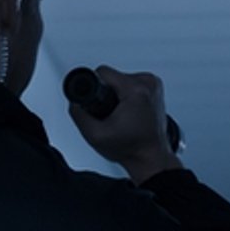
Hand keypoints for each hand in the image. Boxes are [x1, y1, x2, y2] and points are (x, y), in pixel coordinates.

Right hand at [68, 64, 178, 178]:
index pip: (103, 72)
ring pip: (122, 79)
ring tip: (120, 114)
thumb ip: (78, 115)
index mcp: (136, 90)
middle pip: (113, 77)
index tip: (97, 103)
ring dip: (116, 94)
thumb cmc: (131, 149)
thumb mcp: (95, 135)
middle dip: (106, 93)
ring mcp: (154, 85)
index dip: (94, 86)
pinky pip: (132, 84)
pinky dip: (127, 95)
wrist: (151, 158)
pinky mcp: (156, 89)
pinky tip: (128, 111)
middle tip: (110, 114)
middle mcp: (148, 83)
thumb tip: (73, 102)